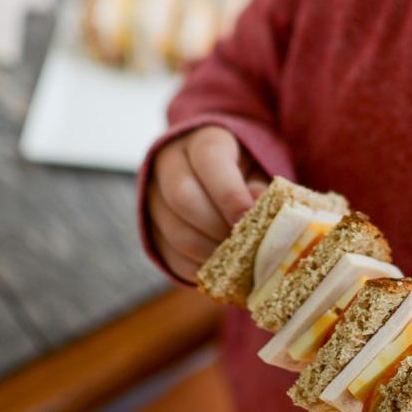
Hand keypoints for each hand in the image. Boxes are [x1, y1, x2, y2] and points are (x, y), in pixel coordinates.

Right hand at [148, 125, 268, 281]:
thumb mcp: (256, 169)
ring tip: (237, 260)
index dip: (229, 193)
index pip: (209, 159)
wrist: (208, 173)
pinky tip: (221, 270)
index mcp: (201, 141)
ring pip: (175, 232)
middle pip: (183, 197)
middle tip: (245, 244)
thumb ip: (260, 187)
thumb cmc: (242, 172)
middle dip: (218, 227)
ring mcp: (154, 198)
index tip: (249, 218)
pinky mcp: (151, 229)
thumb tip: (260, 207)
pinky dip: (198, 269)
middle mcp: (169, 165)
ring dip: (210, 253)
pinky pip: (170, 256)